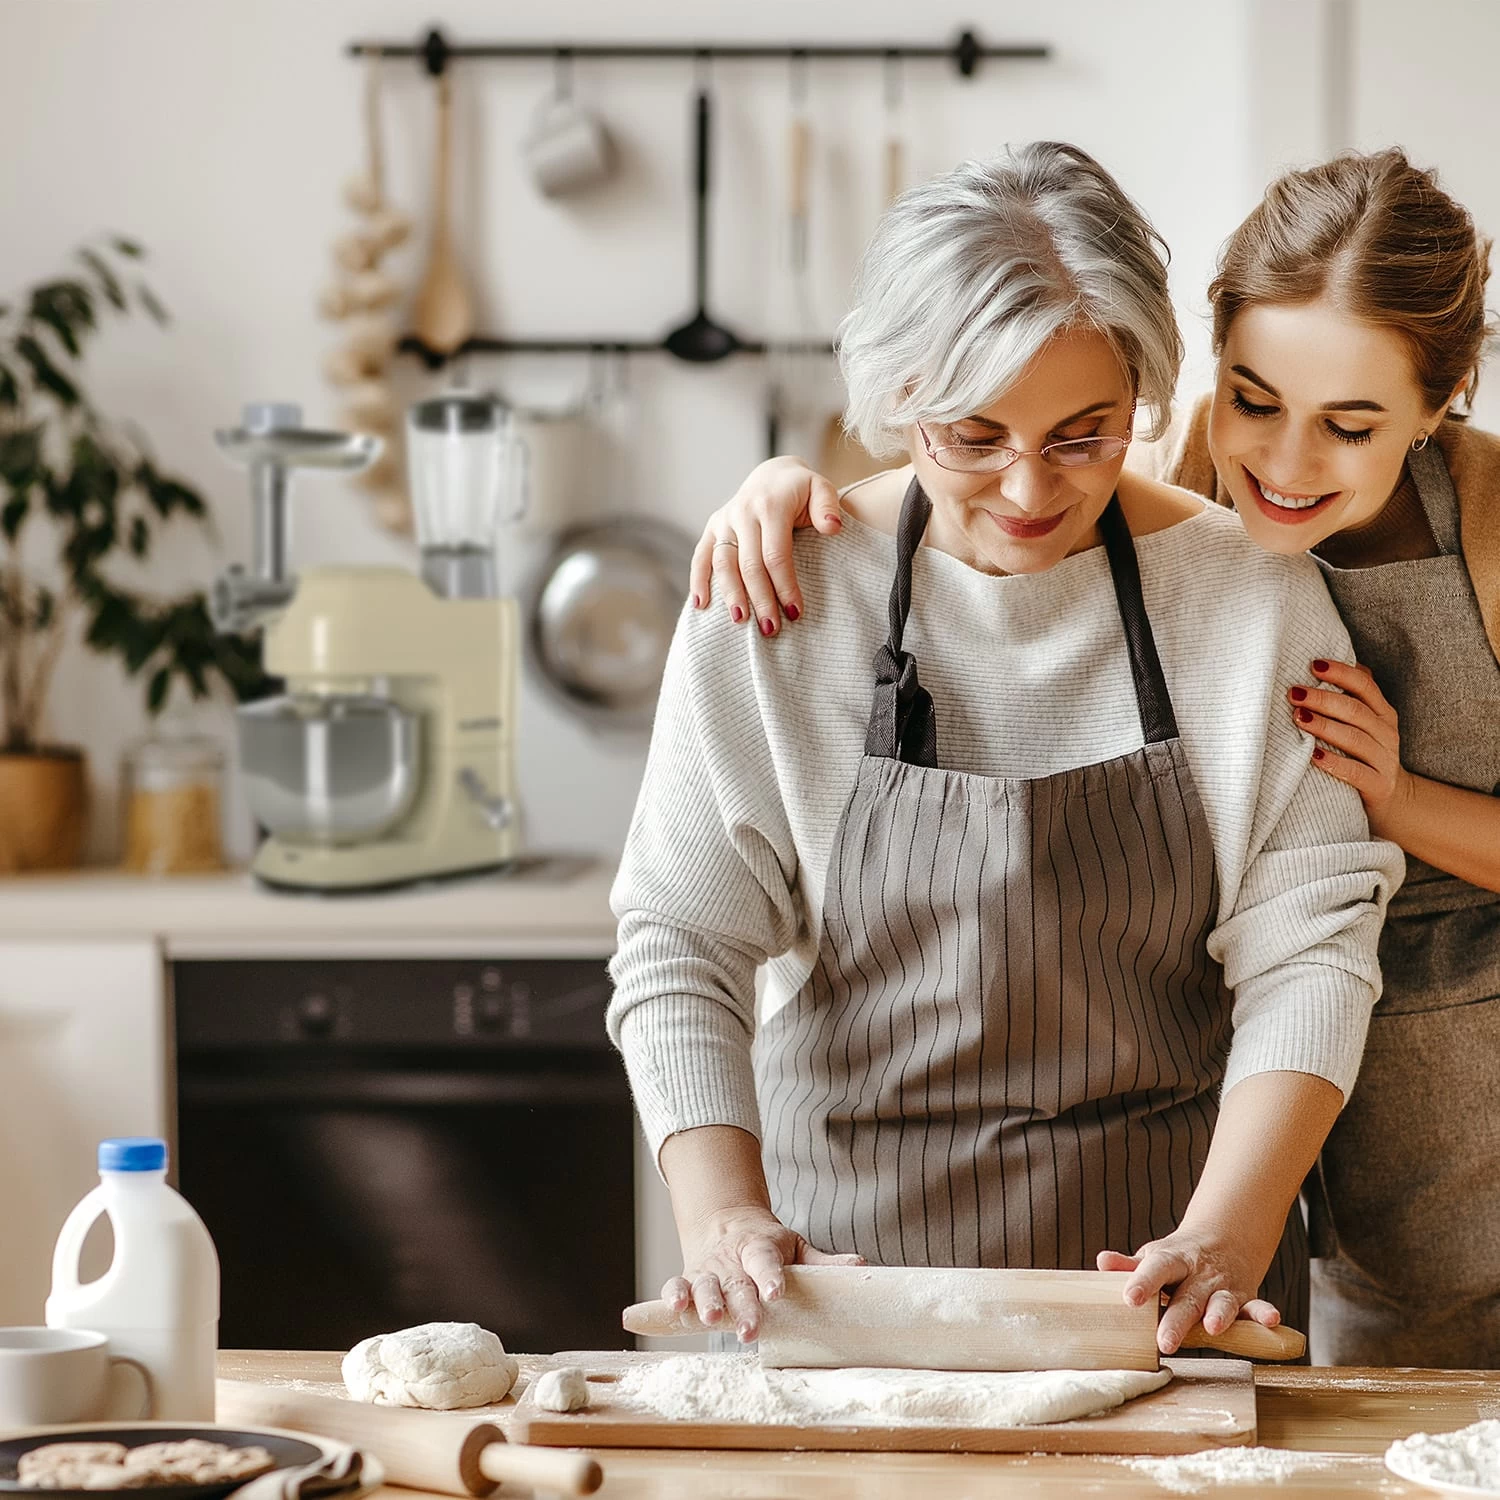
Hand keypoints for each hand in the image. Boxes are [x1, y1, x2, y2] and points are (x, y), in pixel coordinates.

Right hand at [663, 1205, 862, 1342]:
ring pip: (704, 1284)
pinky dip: (672, 1296)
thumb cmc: (770, 1247)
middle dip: (741, 1306)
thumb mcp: (796, 1248)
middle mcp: (732, 1260)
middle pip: (736, 1282)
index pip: (766, 1261)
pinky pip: (676, 1285)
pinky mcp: (689, 1279)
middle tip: (749, 1331)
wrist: (728, 1226)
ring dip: (706, 1302)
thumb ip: (823, 1262)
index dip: (770, 1276)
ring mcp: (709, 1270)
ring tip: (710, 1320)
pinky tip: (674, 1308)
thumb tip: (861, 1266)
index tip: (776, 1293)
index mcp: (760, 1248)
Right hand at [688, 456, 842, 633]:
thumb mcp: (821, 489)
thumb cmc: (801, 491)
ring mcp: (724, 520)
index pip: (775, 554)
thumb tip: (832, 528)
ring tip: (740, 622)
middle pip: (749, 564)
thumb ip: (828, 507)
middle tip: (771, 628)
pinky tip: (701, 606)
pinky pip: (701, 556)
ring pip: (723, 563)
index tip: (795, 613)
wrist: (773, 474)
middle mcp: (742, 512)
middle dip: (760, 599)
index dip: (784, 586)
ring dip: (731, 595)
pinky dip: (698, 580)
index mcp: (770, 506)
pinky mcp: (712, 527)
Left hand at [1097, 1230, 1282, 1355]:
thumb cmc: (1177, 1258)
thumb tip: (1101, 1262)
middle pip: (1186, 1296)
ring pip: (1221, 1301)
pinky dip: (1264, 1314)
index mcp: (1172, 1260)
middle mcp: (1198, 1274)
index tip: (1129, 1299)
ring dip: (1219, 1314)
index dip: (1142, 1282)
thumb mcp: (1154, 1256)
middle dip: (1176, 1320)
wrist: (1223, 1238)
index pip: (1155, 1269)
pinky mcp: (1245, 1299)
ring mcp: (1223, 1286)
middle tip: (1164, 1342)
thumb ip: (1130, 1265)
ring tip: (1213, 1328)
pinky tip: (1272, 1321)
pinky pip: (1256, 1307)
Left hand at [1291, 658, 1413, 830]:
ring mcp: (1385, 760)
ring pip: (1355, 739)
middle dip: (1323, 699)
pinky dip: (1334, 763)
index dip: (1340, 673)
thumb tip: (1322, 665)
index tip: (1312, 664)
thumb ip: (1352, 698)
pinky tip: (1313, 756)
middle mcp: (1386, 733)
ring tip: (1299, 718)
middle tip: (1294, 693)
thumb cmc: (1365, 755)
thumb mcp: (1365, 724)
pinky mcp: (1379, 786)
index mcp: (1382, 713)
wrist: (1394, 801)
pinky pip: (1356, 772)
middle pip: (1355, 710)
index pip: (1365, 685)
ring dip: (1325, 726)